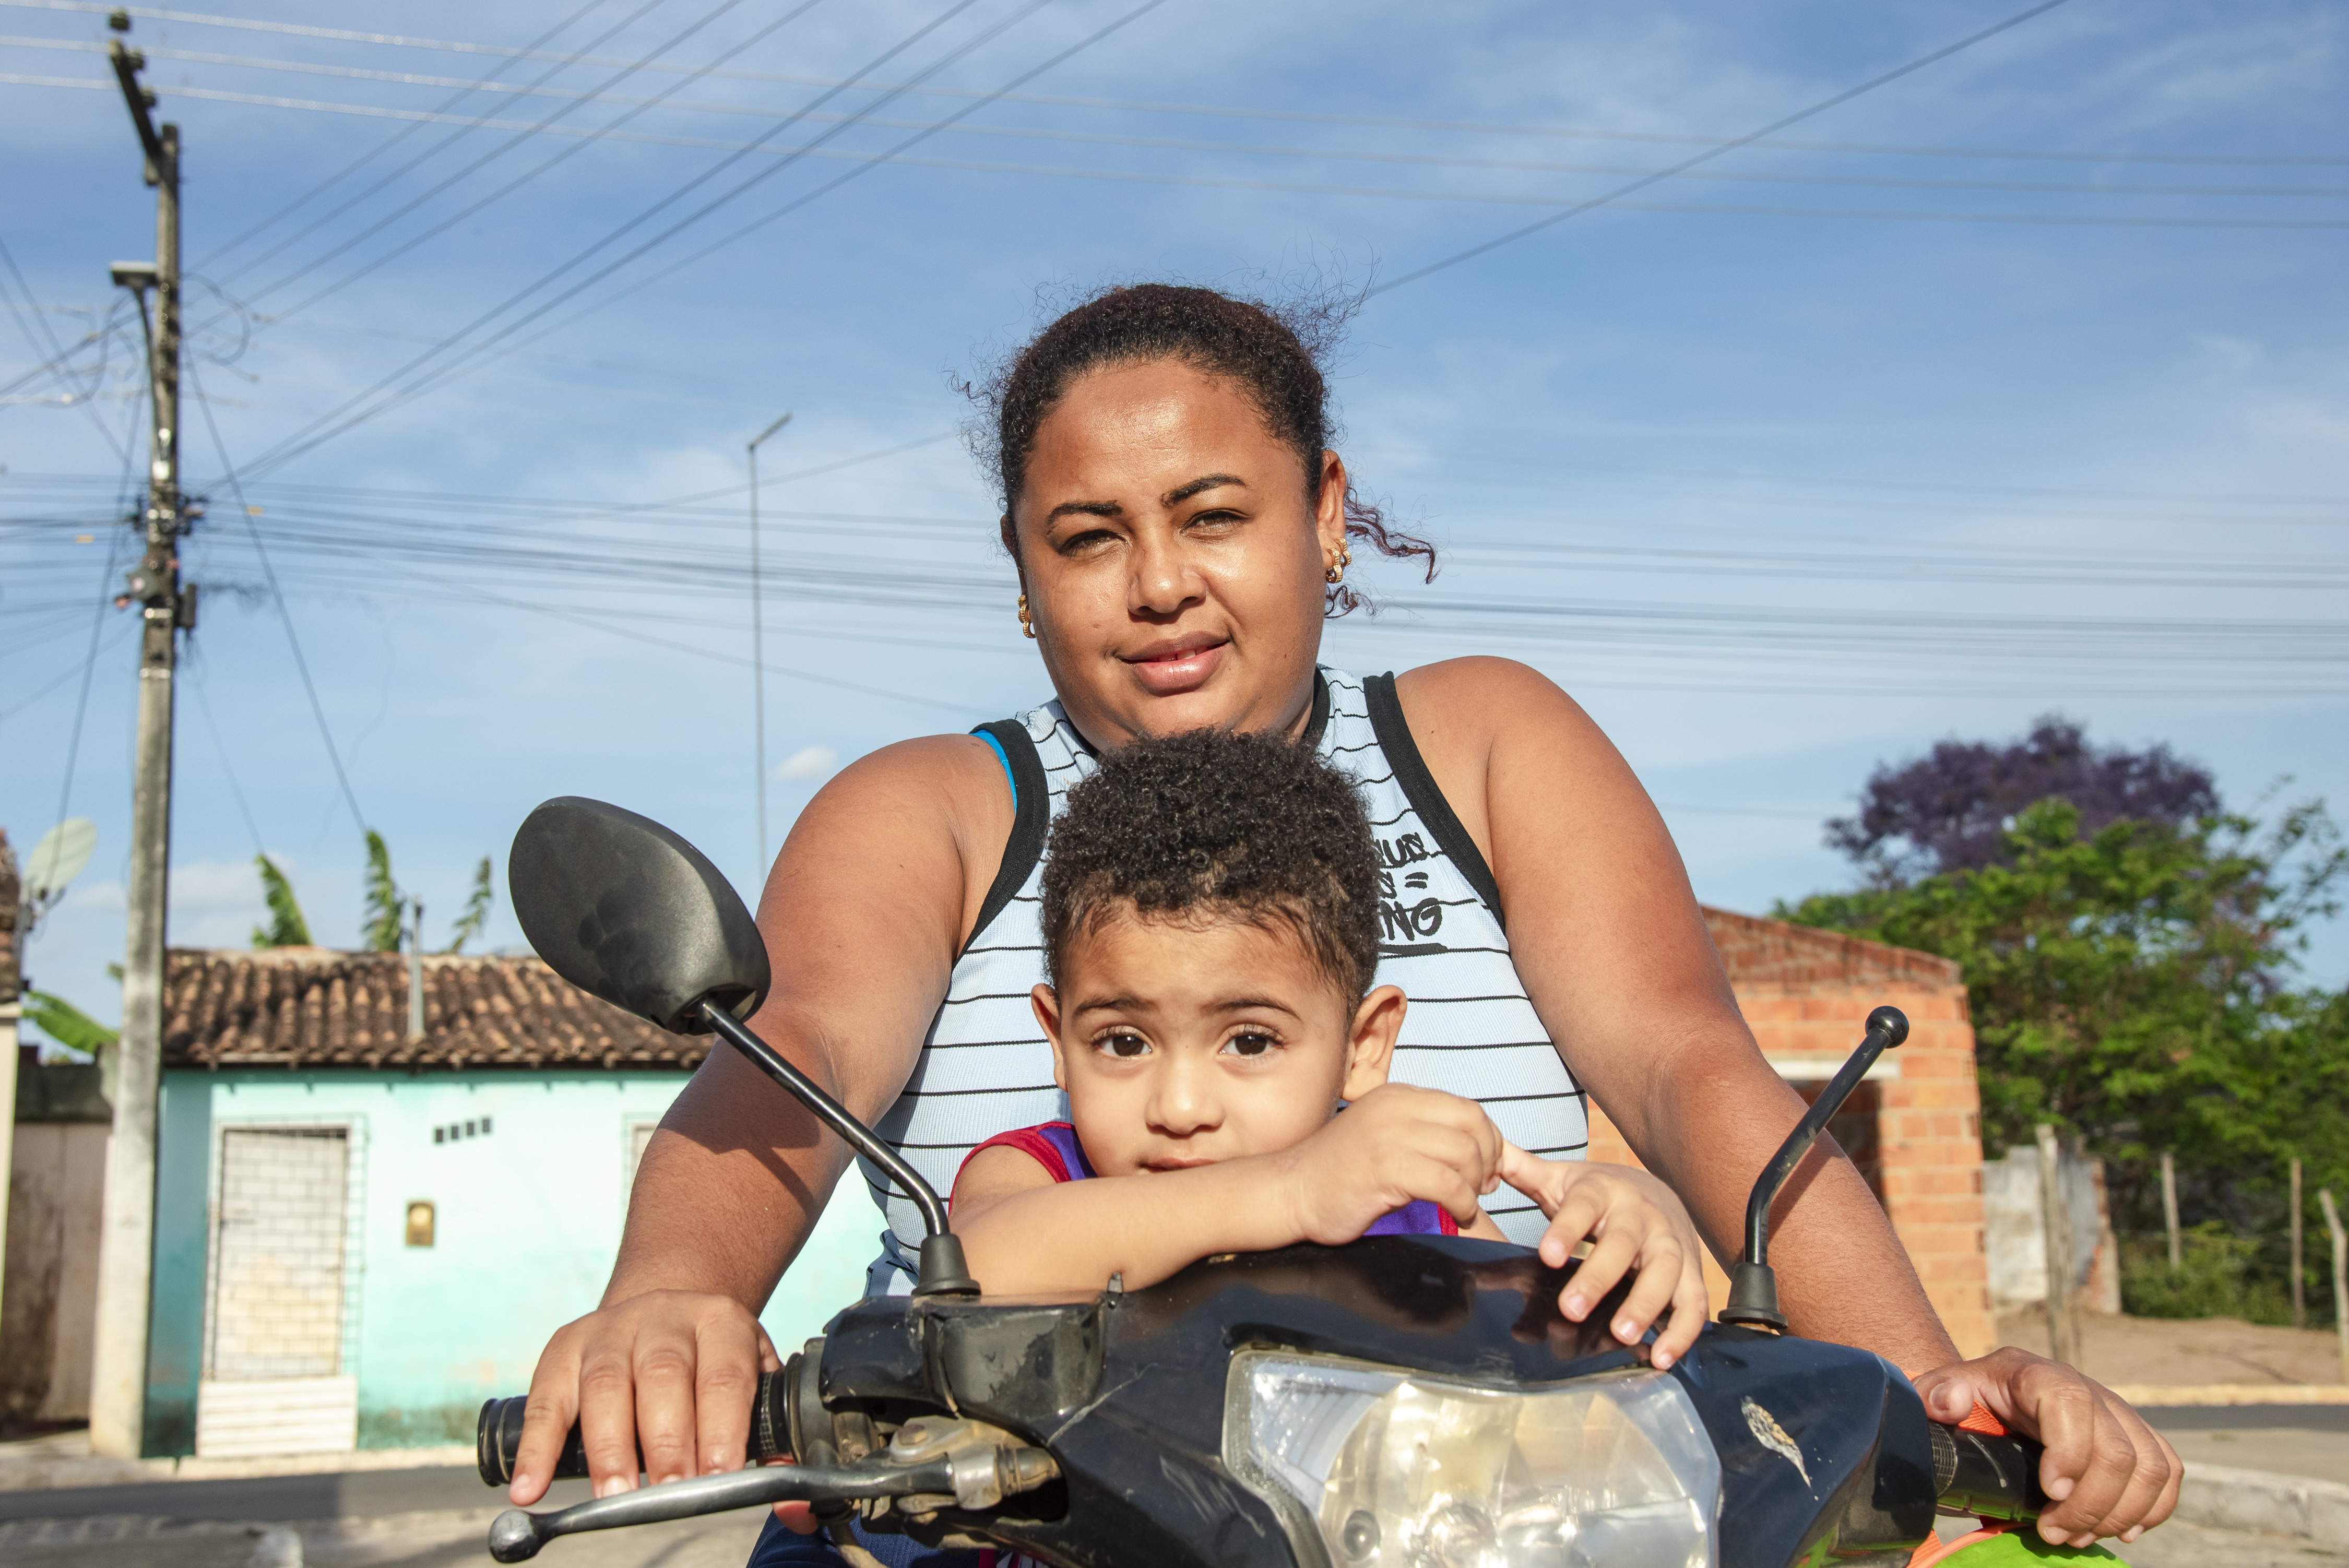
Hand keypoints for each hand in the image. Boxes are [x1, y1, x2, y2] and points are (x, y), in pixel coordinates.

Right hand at [509, 1288, 778, 1505]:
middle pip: (663, 1375)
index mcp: (721, 1323)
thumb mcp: (752, 1382)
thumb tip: (792, 1504)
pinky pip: (545, 1399)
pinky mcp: (563, 1347)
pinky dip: (537, 1447)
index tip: (719, 1475)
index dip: (721, 1426)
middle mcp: (664, 1317)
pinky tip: (530, 1488)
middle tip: (671, 1492)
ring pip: (605, 1384)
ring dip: (609, 1447)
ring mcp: (610, 1329)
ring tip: (615, 1497)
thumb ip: (771, 1441)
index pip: (724, 1375)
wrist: (667, 1307)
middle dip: (667, 1439)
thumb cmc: (712, 1365)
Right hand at [1281, 1084, 1503, 1243]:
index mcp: (1398, 1096)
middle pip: (1472, 1123)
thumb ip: (1425, 1137)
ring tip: (1467, 1204)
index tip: (1490, 1170)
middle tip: (1484, 1187)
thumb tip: (1481, 1154)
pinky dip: (1463, 1203)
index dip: (1490, 1140)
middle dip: (1490, 1159)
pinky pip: (1447, 1183)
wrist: (1290, 1190)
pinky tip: (1457, 1214)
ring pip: (1465, 1151)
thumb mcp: (1386, 1139)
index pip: (1467, 1108)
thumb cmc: (1339, 1174)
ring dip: (1476, 1184)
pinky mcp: (1385, 1167)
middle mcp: (1396, 1107)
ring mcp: (1389, 1134)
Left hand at [1494, 1147, 1708, 1370]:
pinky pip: (1693, 1302)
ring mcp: (1670, 1242)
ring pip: (1665, 1270)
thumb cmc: (1599, 1195)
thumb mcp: (1562, 1179)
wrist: (1658, 1192)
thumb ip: (1522, 1170)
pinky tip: (1661, 1357)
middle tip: (1571, 1309)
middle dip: (1599, 1277)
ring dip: (1646, 1304)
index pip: (1582, 1207)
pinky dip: (1683, 1331)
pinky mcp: (1691, 1270)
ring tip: (1622, 1334)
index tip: (1547, 1256)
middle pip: (1623, 1243)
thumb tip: (1484, 1154)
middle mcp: (1640, 1215)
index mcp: (1602, 1191)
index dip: (1566, 1229)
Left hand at [1914, 1348, 2180, 1544]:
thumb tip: (1949, 1404)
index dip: (2070, 1452)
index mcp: (2037, 1374)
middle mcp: (2088, 1389)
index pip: (2071, 1403)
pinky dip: (2153, 1509)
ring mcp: (2119, 1413)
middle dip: (2089, 1504)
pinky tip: (2121, 1531)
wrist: (1998, 1395)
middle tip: (2054, 1533)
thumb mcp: (1945, 1390)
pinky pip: (2168, 1472)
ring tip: (2079, 1536)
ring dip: (2120, 1514)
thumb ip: (1938, 1393)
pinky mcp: (2139, 1437)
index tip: (2050, 1493)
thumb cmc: (1971, 1398)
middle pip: (2117, 1450)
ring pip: (2150, 1467)